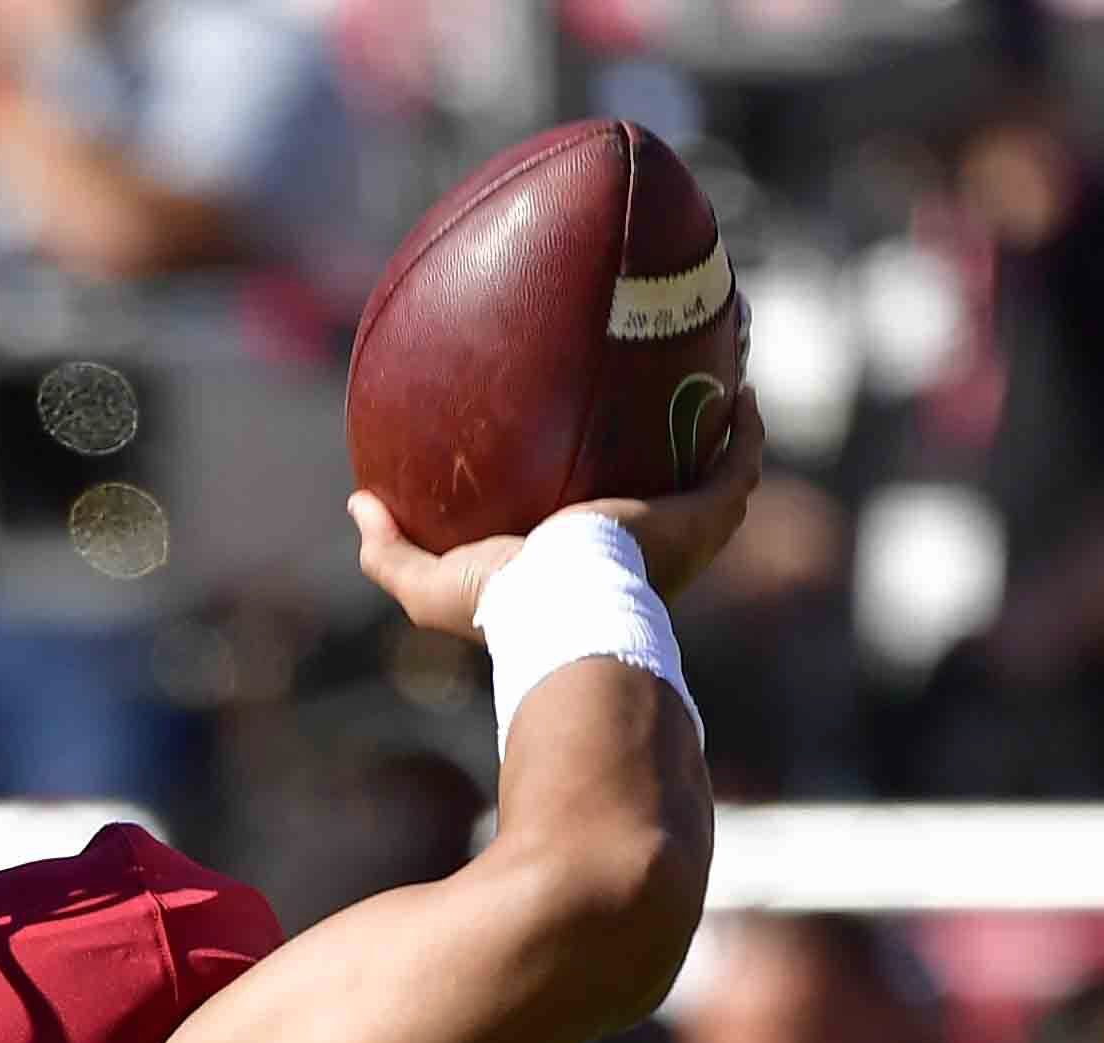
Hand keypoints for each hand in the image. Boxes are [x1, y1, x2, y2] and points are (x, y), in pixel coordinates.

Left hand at [351, 387, 766, 641]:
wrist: (560, 608)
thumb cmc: (502, 604)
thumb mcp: (428, 583)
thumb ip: (388, 551)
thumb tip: (359, 505)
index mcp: (586, 562)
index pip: (601, 523)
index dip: (603, 485)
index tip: (586, 437)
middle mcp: (643, 550)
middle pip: (670, 488)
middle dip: (675, 446)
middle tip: (667, 393)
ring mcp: (681, 533)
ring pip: (717, 470)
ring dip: (723, 426)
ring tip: (723, 372)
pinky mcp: (704, 516)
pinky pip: (737, 464)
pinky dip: (745, 429)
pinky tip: (742, 387)